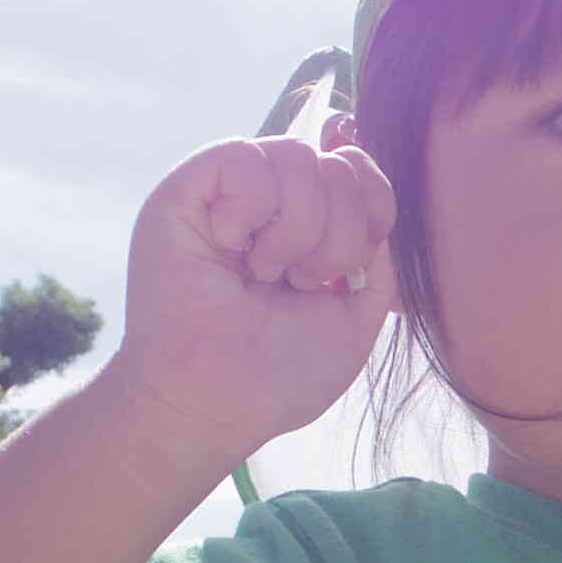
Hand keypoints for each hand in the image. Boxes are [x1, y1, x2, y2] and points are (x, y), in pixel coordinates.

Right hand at [115, 131, 397, 456]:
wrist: (211, 407)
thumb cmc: (276, 378)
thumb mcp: (353, 320)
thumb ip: (375, 262)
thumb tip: (371, 207)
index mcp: (306, 229)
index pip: (356, 170)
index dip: (373, 205)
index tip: (352, 265)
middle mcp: (268, 204)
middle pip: (336, 164)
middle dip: (337, 235)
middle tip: (299, 283)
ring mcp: (227, 195)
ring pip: (296, 156)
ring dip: (296, 229)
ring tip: (264, 273)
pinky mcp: (186, 191)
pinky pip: (243, 155)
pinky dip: (251, 208)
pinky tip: (232, 248)